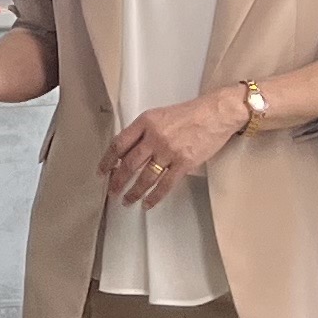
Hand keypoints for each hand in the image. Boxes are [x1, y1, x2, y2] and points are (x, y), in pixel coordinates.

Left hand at [102, 89, 251, 207]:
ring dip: (134, 192)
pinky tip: (148, 203)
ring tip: (127, 201)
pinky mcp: (184, 163)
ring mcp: (169, 151)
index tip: (101, 171)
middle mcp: (154, 136)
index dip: (107, 160)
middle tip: (111, 191)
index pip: (119, 143)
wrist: (216, 114)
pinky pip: (165, 184)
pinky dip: (154, 196)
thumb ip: (143, 132)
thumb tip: (127, 154)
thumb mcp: (159, 115)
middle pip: (129, 163)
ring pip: (145, 177)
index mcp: (145, 122)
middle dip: (117, 180)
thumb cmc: (189, 114)